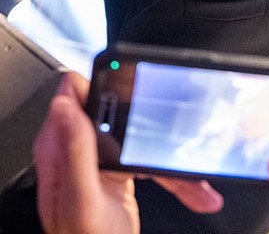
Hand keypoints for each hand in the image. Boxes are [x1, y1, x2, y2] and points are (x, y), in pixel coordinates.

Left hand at [34, 73, 222, 233]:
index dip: (104, 83)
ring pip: (139, 132)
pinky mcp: (118, 166)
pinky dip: (172, 172)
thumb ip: (74, 152)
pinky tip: (193, 187)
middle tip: (171, 135)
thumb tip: (67, 105)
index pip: (76, 92)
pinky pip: (150, 156)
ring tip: (191, 174)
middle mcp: (76, 144)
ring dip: (168, 149)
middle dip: (149, 119)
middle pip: (115, 107)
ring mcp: (98, 155)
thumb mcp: (80, 200)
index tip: (133, 88)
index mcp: (59, 143)